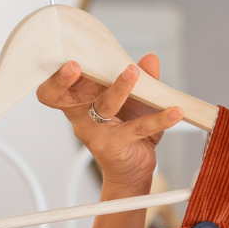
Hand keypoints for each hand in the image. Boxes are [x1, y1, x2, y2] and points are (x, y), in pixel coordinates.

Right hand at [36, 53, 182, 195]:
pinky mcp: (114, 146)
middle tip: (75, 65)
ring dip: (119, 88)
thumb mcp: (136, 100)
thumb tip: (150, 58)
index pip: (54, 85)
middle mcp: (80, 115)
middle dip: (64, 80)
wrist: (134, 170)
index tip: (64, 57)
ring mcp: (94, 132)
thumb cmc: (128, 129)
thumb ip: (143, 78)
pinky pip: (137, 128)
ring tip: (134, 72)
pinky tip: (175, 112)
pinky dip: (159, 118)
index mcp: (78, 99)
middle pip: (61, 96)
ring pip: (103, 106)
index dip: (53, 74)